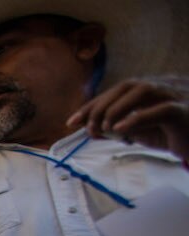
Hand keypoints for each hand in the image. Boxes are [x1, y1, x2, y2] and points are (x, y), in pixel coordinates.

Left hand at [68, 77, 188, 159]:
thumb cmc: (174, 135)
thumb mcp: (142, 131)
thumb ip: (121, 128)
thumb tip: (95, 129)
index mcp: (151, 89)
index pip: (117, 91)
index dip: (92, 104)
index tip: (71, 122)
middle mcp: (163, 86)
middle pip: (126, 86)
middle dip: (100, 107)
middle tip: (86, 129)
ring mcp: (175, 95)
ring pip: (142, 90)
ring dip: (116, 109)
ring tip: (103, 129)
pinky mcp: (183, 111)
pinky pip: (159, 110)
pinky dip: (136, 118)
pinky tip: (119, 129)